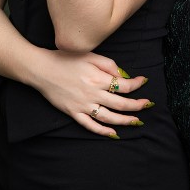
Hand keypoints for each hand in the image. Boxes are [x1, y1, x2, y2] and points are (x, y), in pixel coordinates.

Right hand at [30, 50, 151, 137]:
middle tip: (147, 105)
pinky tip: (114, 134)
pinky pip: (91, 126)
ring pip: (109, 118)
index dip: (137, 84)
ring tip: (136, 121)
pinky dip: (103, 131)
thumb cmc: (66, 59)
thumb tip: (122, 75)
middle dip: (137, 105)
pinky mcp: (74, 113)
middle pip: (121, 104)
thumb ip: (108, 64)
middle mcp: (93, 94)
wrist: (42, 69)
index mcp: (98, 78)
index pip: (124, 85)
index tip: (144, 81)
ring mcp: (83, 106)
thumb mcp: (89, 55)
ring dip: (125, 121)